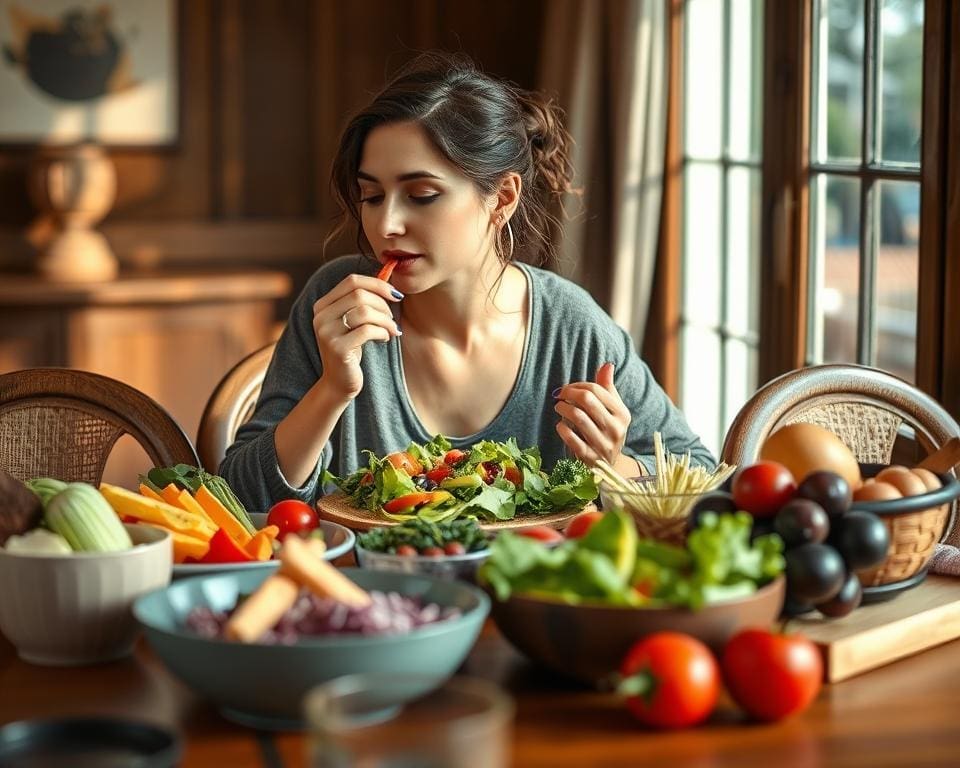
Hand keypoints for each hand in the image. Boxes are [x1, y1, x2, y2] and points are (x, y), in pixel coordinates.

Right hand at [311, 273, 401, 398]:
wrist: (339, 382)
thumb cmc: (352, 349)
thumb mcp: (353, 322)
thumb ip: (362, 302)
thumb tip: (387, 280)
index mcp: (323, 305)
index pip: (352, 281)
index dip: (377, 284)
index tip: (395, 294)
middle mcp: (320, 316)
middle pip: (359, 294)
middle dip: (383, 304)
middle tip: (393, 318)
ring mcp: (326, 332)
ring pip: (365, 311)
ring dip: (386, 320)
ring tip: (392, 330)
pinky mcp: (337, 348)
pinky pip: (367, 331)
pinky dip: (383, 332)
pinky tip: (386, 339)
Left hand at [554, 362, 631, 466]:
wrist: (609, 466)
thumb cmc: (606, 431)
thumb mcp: (611, 411)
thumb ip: (607, 388)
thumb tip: (607, 364)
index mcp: (622, 414)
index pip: (596, 390)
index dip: (577, 385)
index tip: (567, 388)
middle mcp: (616, 429)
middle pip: (587, 400)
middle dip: (568, 394)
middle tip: (559, 395)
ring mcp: (604, 445)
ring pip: (578, 417)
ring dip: (562, 409)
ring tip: (558, 408)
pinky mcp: (591, 458)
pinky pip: (572, 439)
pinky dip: (562, 429)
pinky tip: (560, 425)